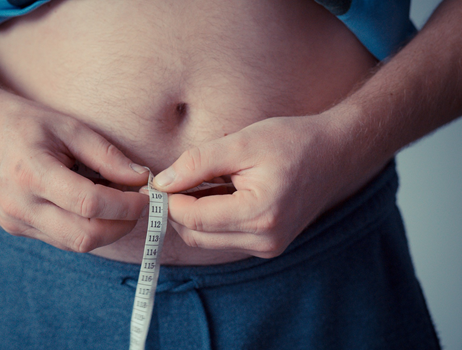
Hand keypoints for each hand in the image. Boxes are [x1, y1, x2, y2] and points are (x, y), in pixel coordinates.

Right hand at [0, 92, 149, 251]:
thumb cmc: (21, 122)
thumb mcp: (68, 126)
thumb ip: (106, 155)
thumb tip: (140, 178)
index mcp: (31, 174)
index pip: (90, 205)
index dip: (126, 205)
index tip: (146, 194)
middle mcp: (20, 206)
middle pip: (85, 237)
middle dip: (122, 225)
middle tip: (138, 205)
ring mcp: (15, 222)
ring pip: (75, 245)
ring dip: (106, 230)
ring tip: (117, 203)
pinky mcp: (16, 229)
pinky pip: (61, 240)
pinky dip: (85, 228)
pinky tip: (92, 208)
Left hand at [153, 114, 383, 257]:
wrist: (336, 153)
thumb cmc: (293, 141)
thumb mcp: (241, 143)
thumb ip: (198, 163)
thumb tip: (163, 182)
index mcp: (259, 215)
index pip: (193, 219)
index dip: (169, 200)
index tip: (160, 180)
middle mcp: (264, 240)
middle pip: (196, 236)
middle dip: (178, 209)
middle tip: (175, 179)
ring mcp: (268, 246)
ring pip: (208, 240)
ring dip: (194, 215)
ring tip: (204, 182)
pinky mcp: (268, 245)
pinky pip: (225, 238)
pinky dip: (212, 219)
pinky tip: (220, 192)